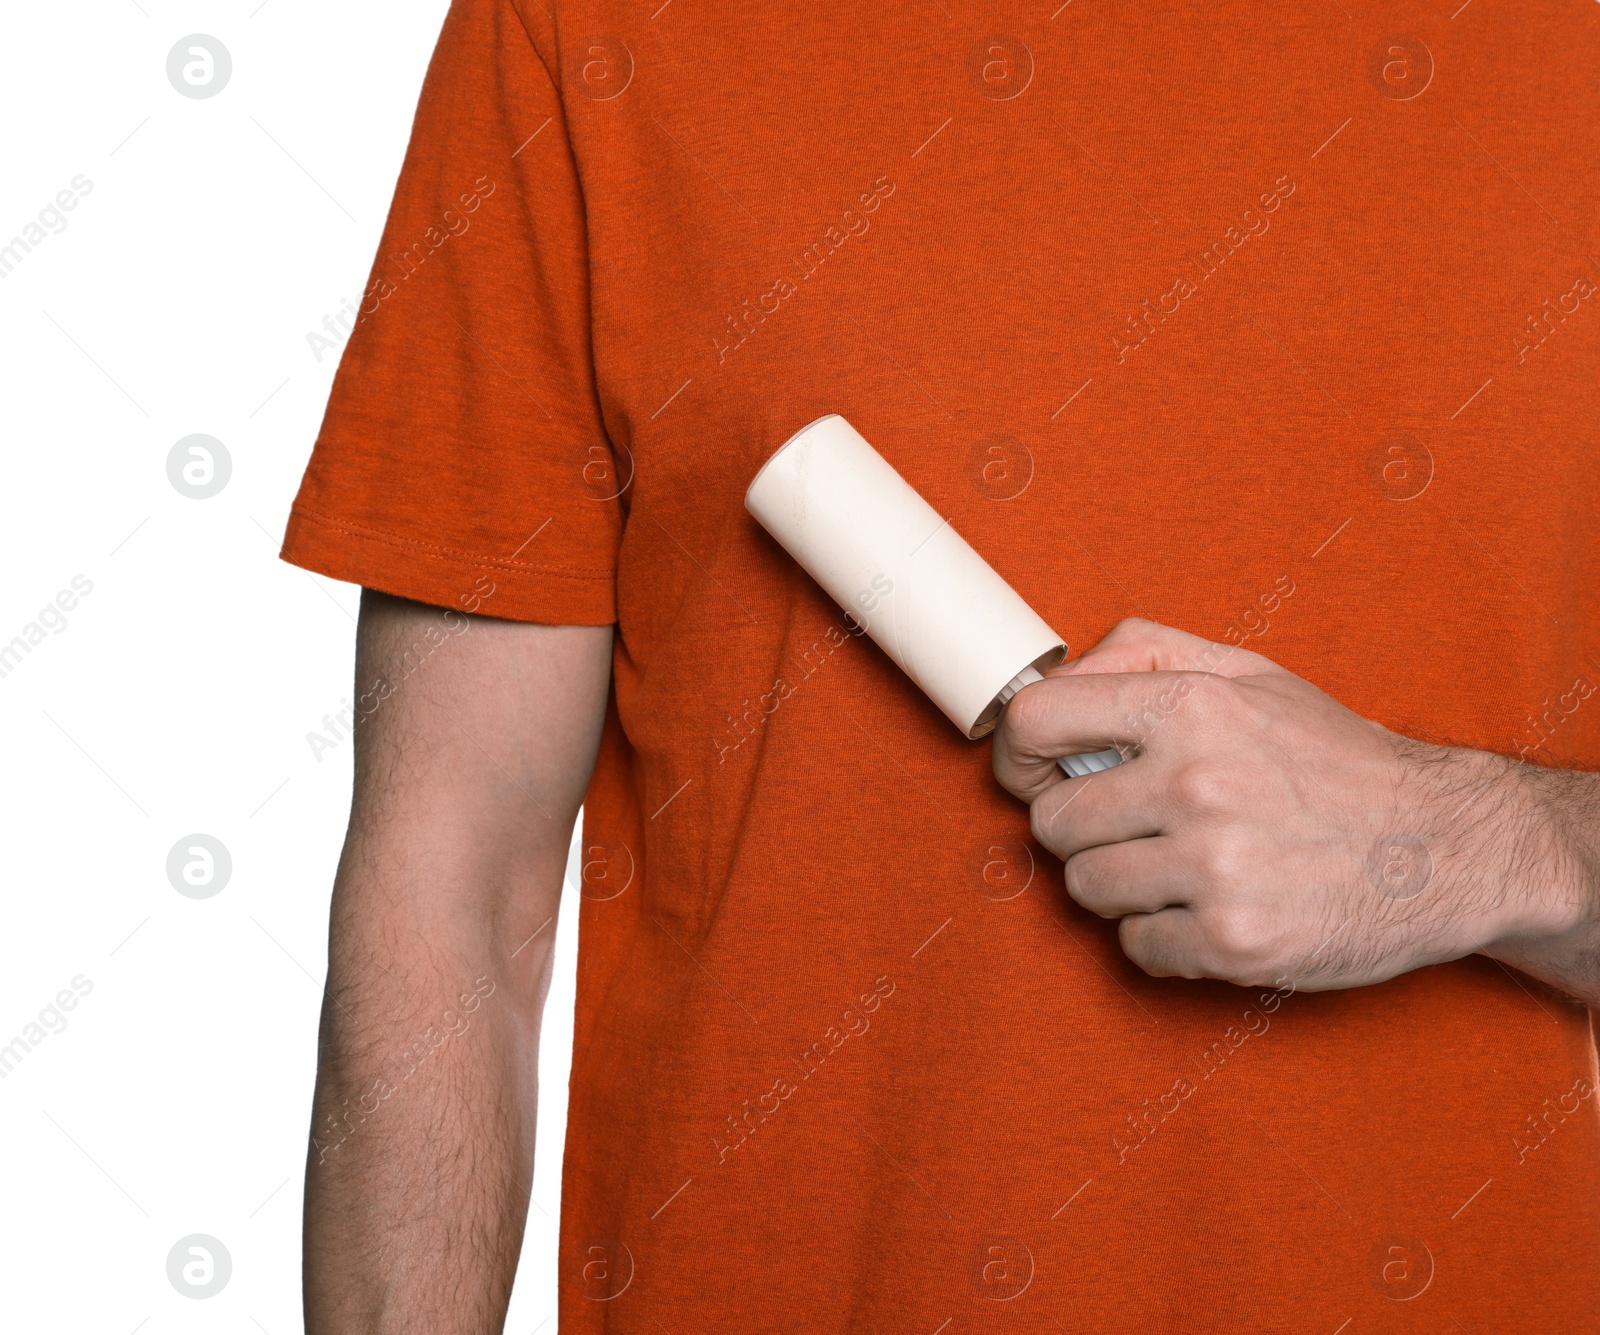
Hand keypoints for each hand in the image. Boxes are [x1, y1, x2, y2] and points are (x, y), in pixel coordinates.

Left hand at [992, 618, 1582, 990]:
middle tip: (1132, 827)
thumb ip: (1148, 651)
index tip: (1038, 773)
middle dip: (1080, 828)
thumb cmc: (1336, 759)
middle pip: (1050, 820)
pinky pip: (1135, 947)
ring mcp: (1213, 866)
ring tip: (1179, 868)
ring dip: (1119, 885)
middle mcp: (1196, 782)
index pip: (1035, 721)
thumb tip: (1059, 674)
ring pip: (1085, 887)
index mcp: (1192, 707)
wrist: (1449, 847)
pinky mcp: (1232, 941)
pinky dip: (1161, 939)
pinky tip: (1208, 911)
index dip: (1020, 754)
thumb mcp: (1250, 673)